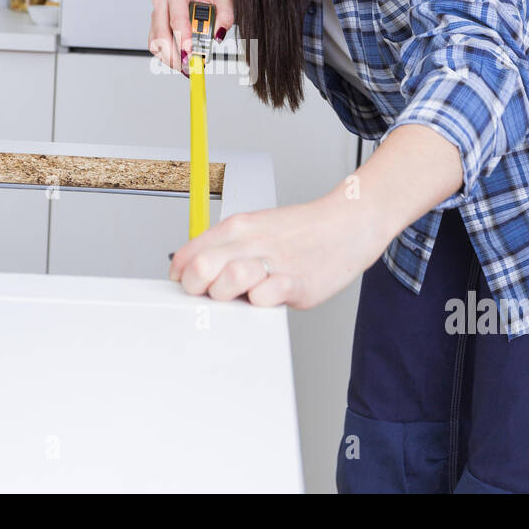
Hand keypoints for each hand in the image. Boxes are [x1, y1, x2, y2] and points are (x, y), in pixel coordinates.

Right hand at [148, 0, 233, 75]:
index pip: (177, 18)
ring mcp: (155, 14)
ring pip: (156, 42)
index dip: (182, 38)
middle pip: (162, 33)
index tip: (189, 52)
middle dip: (175, 53)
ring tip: (185, 66)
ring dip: (170, 58)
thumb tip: (218, 36)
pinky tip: (179, 61)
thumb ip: (226, 17)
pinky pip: (154, 46)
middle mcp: (162, 1)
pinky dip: (166, 57)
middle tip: (188, 65)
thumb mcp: (223, 1)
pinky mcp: (153, 27)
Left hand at [167, 196, 377, 308]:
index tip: (190, 286)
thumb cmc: (301, 232)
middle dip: (197, 290)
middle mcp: (250, 242)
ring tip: (242, 296)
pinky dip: (261, 304)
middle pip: (199, 270)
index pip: (186, 255)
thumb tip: (192, 270)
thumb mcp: (256, 229)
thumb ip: (224, 248)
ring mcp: (273, 262)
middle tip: (212, 295)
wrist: (347, 225)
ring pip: (226, 281)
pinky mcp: (296, 283)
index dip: (181, 277)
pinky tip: (268, 298)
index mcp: (236, 227)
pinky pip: (263, 298)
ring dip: (228, 295)